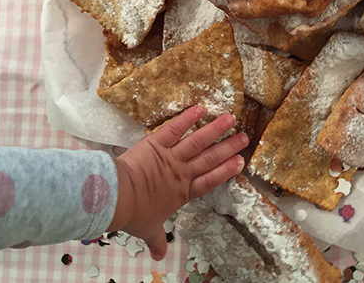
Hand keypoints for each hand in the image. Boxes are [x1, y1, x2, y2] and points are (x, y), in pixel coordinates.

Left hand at [108, 106, 247, 259]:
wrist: (118, 198)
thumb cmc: (134, 214)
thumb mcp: (148, 229)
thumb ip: (157, 239)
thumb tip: (159, 256)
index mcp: (182, 192)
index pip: (210, 180)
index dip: (225, 171)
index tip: (240, 162)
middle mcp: (182, 172)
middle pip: (210, 158)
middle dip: (228, 147)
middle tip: (245, 137)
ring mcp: (171, 157)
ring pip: (198, 141)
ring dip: (215, 129)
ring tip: (231, 118)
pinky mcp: (157, 144)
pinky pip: (174, 129)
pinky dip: (186, 118)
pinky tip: (199, 108)